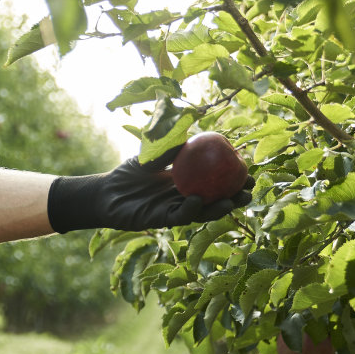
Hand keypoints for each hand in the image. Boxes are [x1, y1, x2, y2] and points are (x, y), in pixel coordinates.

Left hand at [47, 147, 252, 232]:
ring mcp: (175, 210)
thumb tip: (193, 133)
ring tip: (233, 200)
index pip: (217, 182)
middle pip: (217, 200)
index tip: (249, 169)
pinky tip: (197, 200)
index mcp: (188, 183)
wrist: (105, 192)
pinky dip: (189, 209)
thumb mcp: (151, 154)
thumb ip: (170, 147)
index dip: (234, 178)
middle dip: (235, 197)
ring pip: (202, 212)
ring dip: (219, 208)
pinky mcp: (161, 220)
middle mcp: (186, 198)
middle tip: (249, 190)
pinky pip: (179, 216)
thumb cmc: (128, 173)